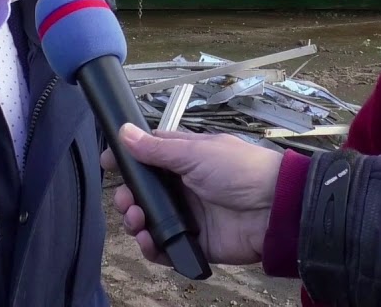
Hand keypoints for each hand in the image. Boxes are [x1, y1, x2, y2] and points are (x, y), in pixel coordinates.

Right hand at [102, 124, 283, 265]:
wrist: (272, 209)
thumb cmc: (241, 170)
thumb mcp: (195, 152)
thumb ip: (157, 148)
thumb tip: (125, 132)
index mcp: (185, 158)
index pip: (148, 155)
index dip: (128, 159)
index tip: (108, 162)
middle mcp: (184, 186)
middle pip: (143, 193)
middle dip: (128, 198)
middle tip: (127, 201)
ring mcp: (189, 215)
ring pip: (150, 221)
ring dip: (136, 222)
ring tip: (138, 220)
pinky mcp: (195, 242)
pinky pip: (165, 247)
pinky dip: (152, 246)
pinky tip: (149, 240)